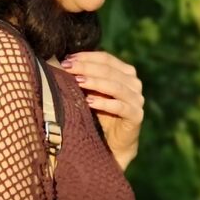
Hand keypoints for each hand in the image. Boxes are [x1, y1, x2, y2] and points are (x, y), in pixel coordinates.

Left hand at [60, 52, 143, 170]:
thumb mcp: (92, 91)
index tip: (67, 59)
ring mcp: (137, 99)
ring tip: (77, 81)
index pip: (106, 58)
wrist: (113, 142)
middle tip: (67, 68)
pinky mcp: (136, 115)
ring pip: (116, 86)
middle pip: (109, 70)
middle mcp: (134, 83)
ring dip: (95, 82)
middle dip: (86, 68)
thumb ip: (85, 76)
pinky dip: (104, 103)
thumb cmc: (100, 113)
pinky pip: (120, 106)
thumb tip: (63, 62)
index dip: (87, 57)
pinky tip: (89, 101)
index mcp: (126, 72)